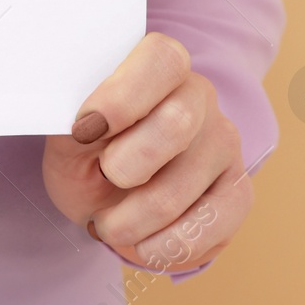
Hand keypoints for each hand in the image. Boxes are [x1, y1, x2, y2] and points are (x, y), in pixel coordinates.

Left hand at [42, 33, 250, 272]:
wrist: (104, 200)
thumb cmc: (86, 155)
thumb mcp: (66, 135)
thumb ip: (72, 122)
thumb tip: (82, 127)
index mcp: (157, 67)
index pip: (162, 59)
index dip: (122, 97)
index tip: (83, 130)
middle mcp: (199, 97)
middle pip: (177, 124)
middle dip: (125, 165)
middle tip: (102, 177)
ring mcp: (224, 143)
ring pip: (184, 186)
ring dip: (132, 219)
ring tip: (107, 224)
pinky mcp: (237, 190)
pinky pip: (215, 221)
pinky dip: (168, 244)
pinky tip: (144, 244)